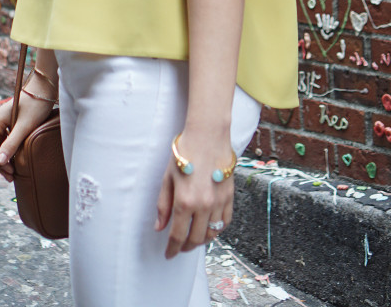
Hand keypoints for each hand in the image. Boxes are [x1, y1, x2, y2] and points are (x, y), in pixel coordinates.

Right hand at [0, 73, 55, 181]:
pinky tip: (18, 159)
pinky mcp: (13, 123)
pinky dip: (11, 150)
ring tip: (15, 171)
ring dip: (6, 157)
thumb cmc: (35, 106)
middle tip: (12, 176)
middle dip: (1, 162)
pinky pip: (8, 140)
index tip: (9, 172)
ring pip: (1, 144)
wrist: (45, 89)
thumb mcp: (24, 127)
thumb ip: (11, 144)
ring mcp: (5, 122)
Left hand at [154, 134, 234, 258]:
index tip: (168, 254)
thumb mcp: (167, 177)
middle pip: (196, 239)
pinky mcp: (230, 196)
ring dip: (202, 240)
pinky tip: (210, 228)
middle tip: (179, 247)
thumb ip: (163, 205)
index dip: (172, 249)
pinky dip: (217, 229)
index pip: (178, 235)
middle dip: (186, 247)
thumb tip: (159, 227)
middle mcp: (204, 206)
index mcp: (184, 202)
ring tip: (193, 239)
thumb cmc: (184, 152)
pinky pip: (226, 221)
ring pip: (212, 233)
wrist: (207, 135)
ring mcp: (219, 202)